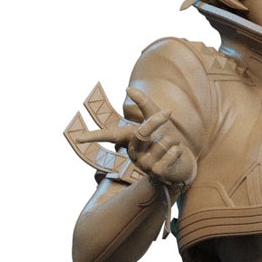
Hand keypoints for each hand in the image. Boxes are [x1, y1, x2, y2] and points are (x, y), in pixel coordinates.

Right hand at [68, 89, 196, 192]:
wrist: (184, 164)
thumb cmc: (167, 140)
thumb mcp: (157, 116)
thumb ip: (144, 103)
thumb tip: (127, 88)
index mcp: (130, 140)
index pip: (109, 136)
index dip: (93, 136)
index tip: (77, 138)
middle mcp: (133, 154)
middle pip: (142, 132)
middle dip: (155, 121)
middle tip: (168, 113)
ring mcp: (144, 166)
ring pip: (162, 142)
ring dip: (173, 140)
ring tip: (172, 147)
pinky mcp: (158, 174)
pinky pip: (171, 153)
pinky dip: (178, 151)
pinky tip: (176, 157)